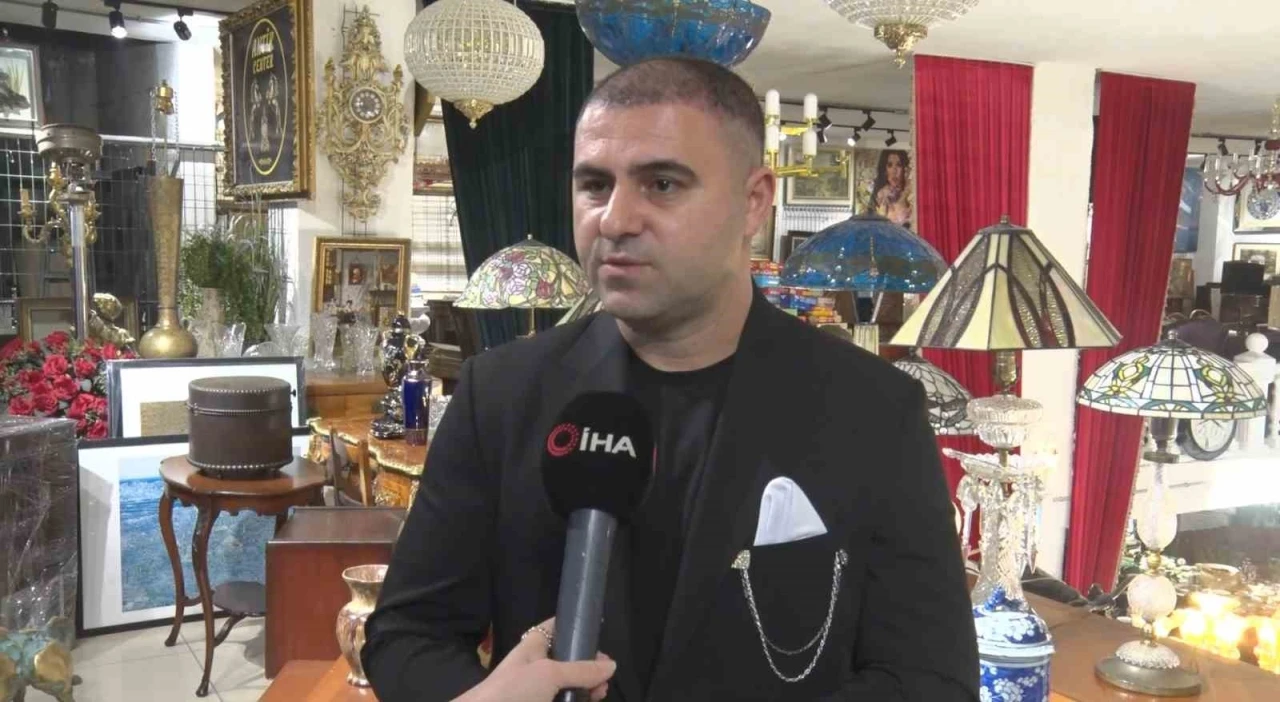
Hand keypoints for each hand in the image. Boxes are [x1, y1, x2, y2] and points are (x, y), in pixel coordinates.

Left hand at [453, 618, 615, 701]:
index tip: (598, 631)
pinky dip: (578, 700)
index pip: (555, 627)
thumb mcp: (549, 674)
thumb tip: (612, 665)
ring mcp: (538, 690)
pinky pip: (564, 699)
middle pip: (569, 659)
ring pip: (569, 684)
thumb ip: (581, 669)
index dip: (575, 626)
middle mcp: (537, 666)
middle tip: (605, 676)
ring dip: (588, 687)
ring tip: (600, 694)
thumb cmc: (513, 691)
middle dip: (590, 665)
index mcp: (533, 647)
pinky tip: (590, 701)